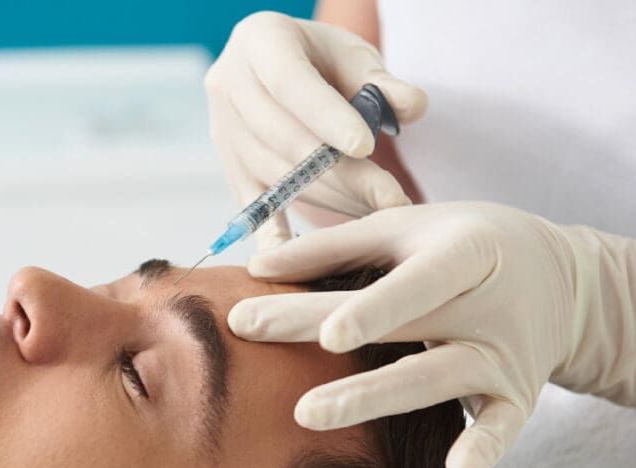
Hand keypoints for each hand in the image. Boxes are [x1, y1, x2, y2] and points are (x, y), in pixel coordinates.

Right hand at [204, 11, 427, 248]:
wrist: (281, 72)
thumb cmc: (323, 60)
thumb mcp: (354, 57)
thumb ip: (384, 82)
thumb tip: (413, 107)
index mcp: (258, 41)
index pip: (290, 83)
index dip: (327, 117)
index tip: (367, 147)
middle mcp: (228, 85)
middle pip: (284, 138)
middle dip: (341, 173)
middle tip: (391, 201)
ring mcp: (222, 131)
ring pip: (275, 175)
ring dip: (329, 199)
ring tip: (378, 216)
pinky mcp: (229, 169)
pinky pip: (253, 207)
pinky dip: (275, 235)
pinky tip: (297, 259)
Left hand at [228, 201, 635, 467]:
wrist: (563, 279)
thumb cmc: (465, 246)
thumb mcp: (411, 229)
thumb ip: (335, 246)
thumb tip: (257, 268)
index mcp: (466, 252)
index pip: (415, 282)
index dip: (374, 307)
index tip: (325, 332)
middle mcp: (488, 305)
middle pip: (404, 328)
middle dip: (323, 332)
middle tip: (251, 340)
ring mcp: (504, 356)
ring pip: (436, 379)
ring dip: (373, 398)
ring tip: (307, 414)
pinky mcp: (517, 396)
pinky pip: (503, 426)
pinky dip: (485, 447)